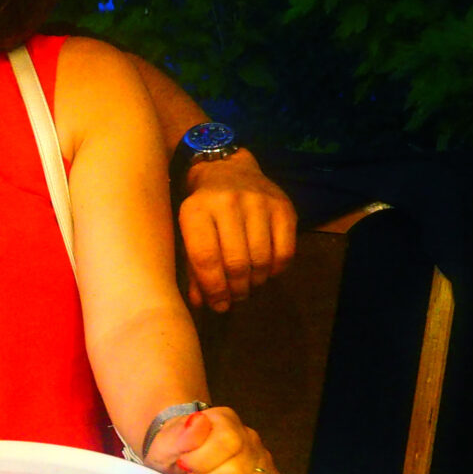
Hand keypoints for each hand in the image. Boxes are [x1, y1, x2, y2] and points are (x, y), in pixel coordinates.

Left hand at [146, 406, 281, 473]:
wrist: (180, 465)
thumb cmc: (174, 453)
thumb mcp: (165, 443)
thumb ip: (179, 435)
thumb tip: (198, 421)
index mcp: (225, 421)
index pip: (228, 441)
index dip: (202, 460)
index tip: (184, 464)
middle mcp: (251, 439)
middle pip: (237, 473)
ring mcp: (265, 463)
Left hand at [178, 149, 297, 311]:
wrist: (226, 169)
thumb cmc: (201, 209)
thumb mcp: (187, 233)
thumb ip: (192, 268)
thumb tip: (200, 303)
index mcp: (195, 210)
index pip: (206, 258)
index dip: (213, 288)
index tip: (218, 304)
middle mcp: (227, 202)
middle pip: (236, 262)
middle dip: (236, 289)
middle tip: (235, 298)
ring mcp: (258, 201)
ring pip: (261, 259)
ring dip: (255, 282)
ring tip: (248, 287)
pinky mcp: (283, 205)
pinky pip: (285, 250)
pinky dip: (276, 270)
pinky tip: (266, 272)